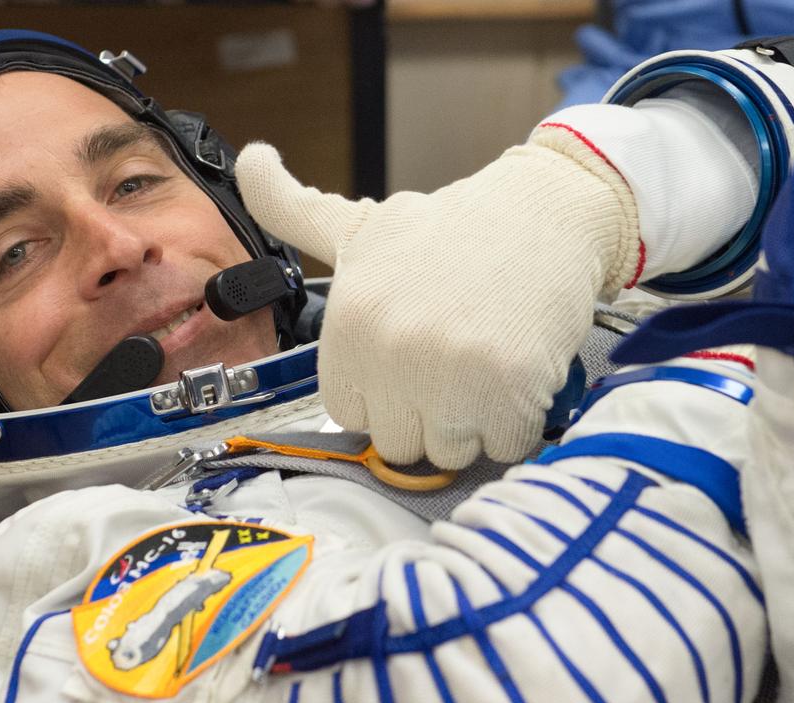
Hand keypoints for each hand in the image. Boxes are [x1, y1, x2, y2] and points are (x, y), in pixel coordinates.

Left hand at [235, 128, 641, 466]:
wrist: (544, 213)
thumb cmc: (451, 230)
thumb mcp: (357, 223)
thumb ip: (291, 210)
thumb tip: (249, 159)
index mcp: (350, 325)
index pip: (351, 414)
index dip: (384, 392)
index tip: (408, 357)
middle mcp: (392, 353)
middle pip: (400, 441)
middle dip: (427, 411)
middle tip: (453, 355)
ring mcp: (452, 376)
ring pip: (450, 452)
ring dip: (472, 421)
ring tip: (484, 360)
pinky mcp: (511, 390)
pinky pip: (506, 445)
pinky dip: (519, 421)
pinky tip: (518, 369)